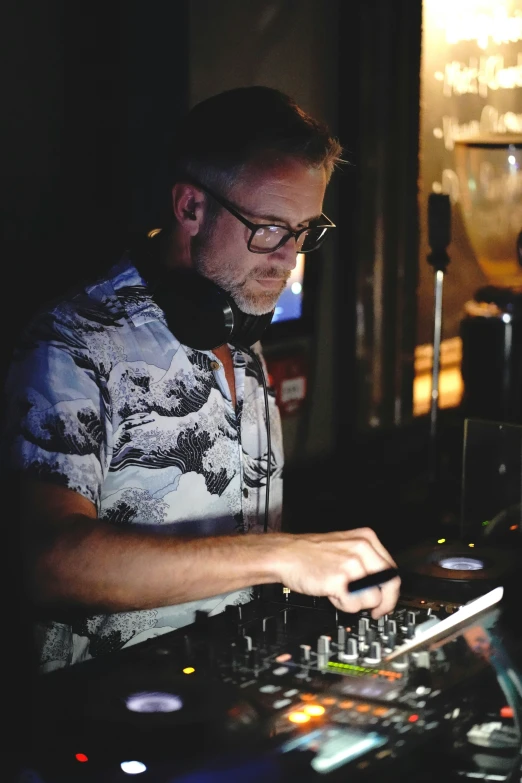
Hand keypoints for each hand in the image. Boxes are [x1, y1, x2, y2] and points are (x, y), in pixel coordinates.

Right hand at [276, 527, 399, 617]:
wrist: (286, 555)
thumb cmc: (311, 553)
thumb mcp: (345, 546)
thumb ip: (366, 560)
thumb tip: (383, 584)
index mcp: (366, 538)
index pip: (392, 569)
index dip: (391, 590)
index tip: (386, 600)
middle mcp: (362, 549)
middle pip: (390, 584)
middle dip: (384, 603)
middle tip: (375, 611)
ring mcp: (352, 564)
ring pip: (373, 598)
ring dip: (358, 603)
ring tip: (341, 593)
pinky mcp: (340, 580)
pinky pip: (355, 605)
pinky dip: (345, 605)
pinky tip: (333, 594)